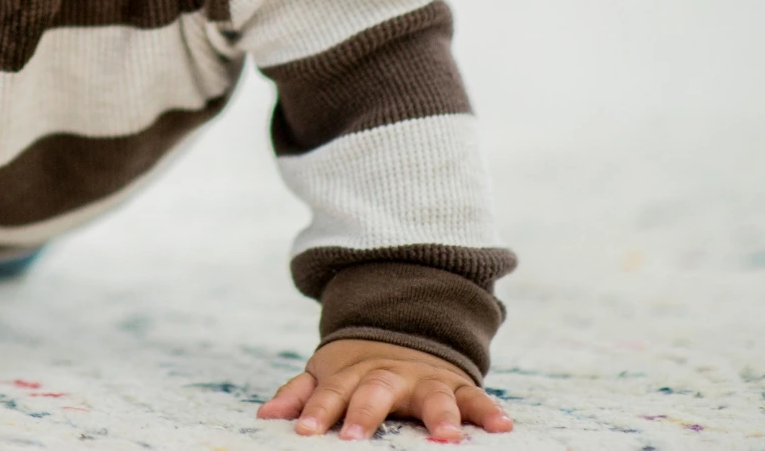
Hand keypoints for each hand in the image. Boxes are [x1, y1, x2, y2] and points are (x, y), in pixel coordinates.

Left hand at [258, 339, 512, 440]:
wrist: (402, 329)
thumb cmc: (357, 368)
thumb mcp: (326, 373)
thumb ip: (299, 394)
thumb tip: (265, 417)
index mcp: (351, 374)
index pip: (330, 393)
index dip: (316, 411)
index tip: (304, 431)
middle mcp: (388, 375)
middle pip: (376, 392)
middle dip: (366, 414)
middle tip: (355, 438)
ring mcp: (424, 379)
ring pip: (433, 395)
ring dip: (441, 416)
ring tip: (447, 439)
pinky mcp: (456, 384)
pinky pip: (476, 396)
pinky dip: (489, 410)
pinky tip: (502, 426)